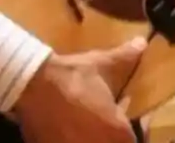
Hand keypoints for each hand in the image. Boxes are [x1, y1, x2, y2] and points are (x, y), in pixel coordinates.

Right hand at [14, 37, 147, 142]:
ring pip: (92, 142)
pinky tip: (68, 124)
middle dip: (112, 131)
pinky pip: (68, 141)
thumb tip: (142, 42)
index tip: (124, 112)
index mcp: (117, 130)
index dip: (132, 127)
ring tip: (87, 119)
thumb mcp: (101, 63)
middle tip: (108, 116)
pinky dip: (71, 135)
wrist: (32, 84)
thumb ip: (125, 56)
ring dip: (93, 133)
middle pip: (113, 142)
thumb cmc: (73, 75)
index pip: (134, 138)